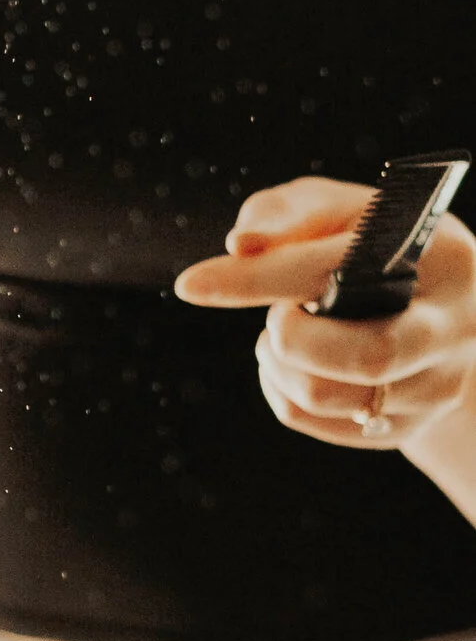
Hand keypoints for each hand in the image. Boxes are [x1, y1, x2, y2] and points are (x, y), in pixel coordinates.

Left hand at [173, 177, 475, 452]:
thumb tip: (242, 245)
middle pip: (364, 357)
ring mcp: (436, 386)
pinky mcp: (406, 428)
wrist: (439, 310)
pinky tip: (296, 364)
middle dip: (292, 339)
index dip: (256, 279)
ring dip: (278, 365)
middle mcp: (452, 327)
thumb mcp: (337, 212)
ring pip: (327, 397)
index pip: (338, 271)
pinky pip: (317, 424)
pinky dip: (282, 393)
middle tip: (277, 316)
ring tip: (284, 334)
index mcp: (440, 258)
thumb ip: (287, 214)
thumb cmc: (371, 247)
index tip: (190, 284)